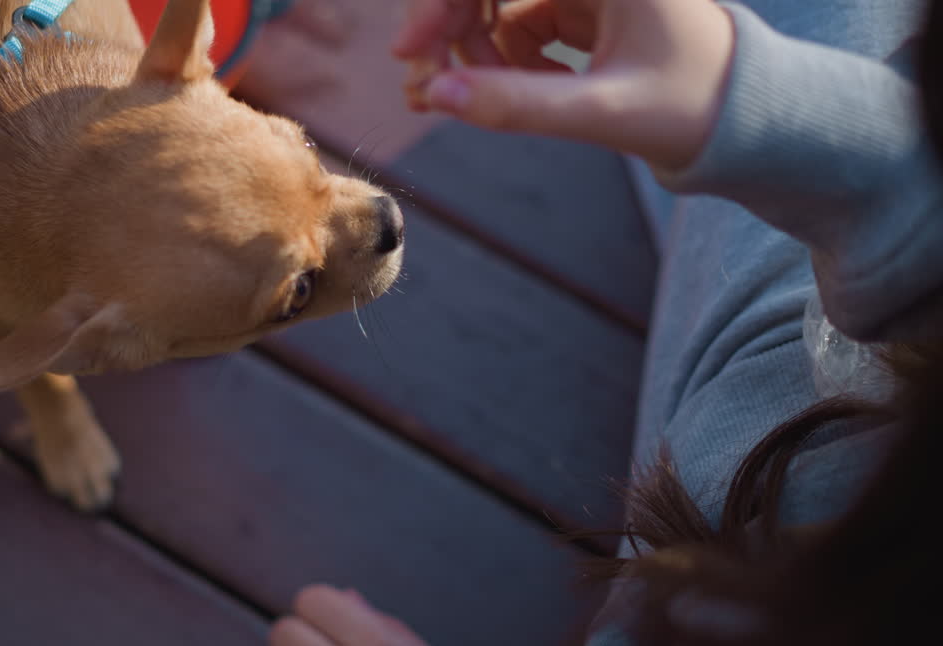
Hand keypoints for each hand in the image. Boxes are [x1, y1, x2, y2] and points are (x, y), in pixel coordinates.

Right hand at [394, 0, 735, 170]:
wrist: (747, 120)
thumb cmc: (696, 109)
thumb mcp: (606, 113)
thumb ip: (521, 106)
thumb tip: (435, 96)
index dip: (440, 3)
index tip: (411, 52)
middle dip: (447, 29)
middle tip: (424, 89)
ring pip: (494, 0)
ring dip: (472, 50)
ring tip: (480, 100)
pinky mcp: (580, 5)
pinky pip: (514, 20)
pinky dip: (499, 57)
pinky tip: (519, 91)